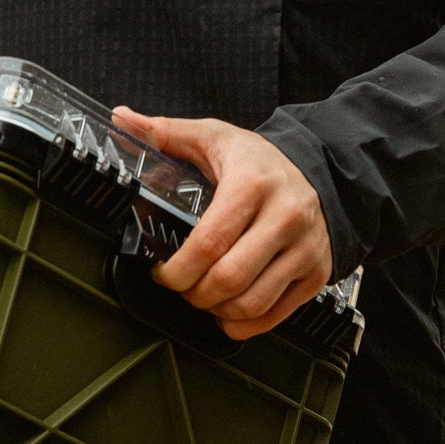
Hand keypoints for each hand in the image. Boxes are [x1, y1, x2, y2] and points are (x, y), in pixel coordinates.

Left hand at [112, 109, 333, 341]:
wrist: (322, 172)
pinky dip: (244, 325)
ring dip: (215, 310)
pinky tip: (227, 312)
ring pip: (251, 303)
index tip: (161, 270)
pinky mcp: (316, 274)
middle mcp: (285, 218)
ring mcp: (305, 249)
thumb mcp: (213, 137)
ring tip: (202, 295)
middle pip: (228, 279)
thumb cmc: (258, 160)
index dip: (177, 269)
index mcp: (252, 185)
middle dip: (192, 293)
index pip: (208, 243)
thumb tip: (122, 118)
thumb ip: (165, 131)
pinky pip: (275, 316)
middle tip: (179, 285)